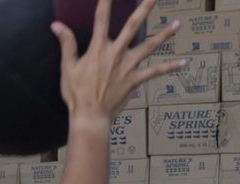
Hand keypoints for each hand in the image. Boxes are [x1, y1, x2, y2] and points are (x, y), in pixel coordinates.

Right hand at [51, 0, 183, 122]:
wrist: (90, 116)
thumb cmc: (77, 93)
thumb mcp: (68, 67)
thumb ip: (66, 43)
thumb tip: (56, 25)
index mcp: (98, 48)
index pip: (101, 18)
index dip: (106, 1)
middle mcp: (116, 53)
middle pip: (133, 25)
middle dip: (144, 7)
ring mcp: (128, 66)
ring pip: (149, 46)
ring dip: (164, 34)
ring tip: (177, 23)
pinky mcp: (135, 80)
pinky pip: (155, 72)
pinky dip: (170, 67)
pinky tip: (183, 62)